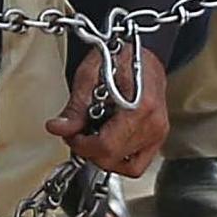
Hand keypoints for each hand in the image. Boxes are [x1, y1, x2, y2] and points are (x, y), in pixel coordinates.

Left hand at [49, 46, 167, 177]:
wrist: (143, 49)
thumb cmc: (121, 54)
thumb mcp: (90, 74)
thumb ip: (75, 107)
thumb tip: (58, 127)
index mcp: (140, 106)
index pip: (106, 145)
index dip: (82, 145)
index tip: (71, 136)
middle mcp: (154, 123)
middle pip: (114, 158)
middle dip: (89, 151)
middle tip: (77, 135)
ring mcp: (158, 132)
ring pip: (127, 166)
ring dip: (104, 157)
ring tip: (93, 137)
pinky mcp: (158, 136)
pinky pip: (138, 164)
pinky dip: (120, 160)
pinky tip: (108, 144)